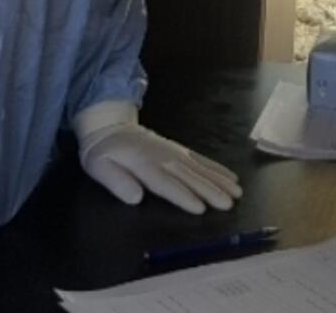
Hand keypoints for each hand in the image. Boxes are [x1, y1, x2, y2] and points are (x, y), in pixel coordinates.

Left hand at [74, 101, 242, 214]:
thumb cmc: (103, 153)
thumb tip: (136, 197)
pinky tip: (231, 177)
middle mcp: (164, 158)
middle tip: (229, 204)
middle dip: (210, 191)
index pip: (166, 184)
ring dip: (219, 180)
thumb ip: (117, 181)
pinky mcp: (180, 150)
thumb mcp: (99, 167)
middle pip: (190, 176)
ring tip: (237, 192)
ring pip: (200, 168)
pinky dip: (217, 168)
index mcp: (143, 165)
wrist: (110, 126)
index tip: (201, 208)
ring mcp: (175, 152)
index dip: (183, 196)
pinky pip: (201, 159)